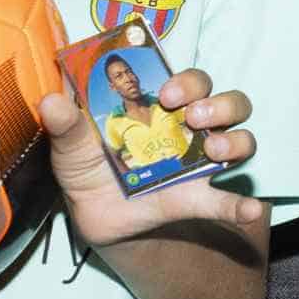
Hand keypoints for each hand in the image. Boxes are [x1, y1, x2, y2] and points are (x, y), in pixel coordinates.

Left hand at [46, 69, 270, 249]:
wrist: (97, 218)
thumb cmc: (87, 166)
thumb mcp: (71, 146)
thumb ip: (64, 125)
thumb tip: (50, 101)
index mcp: (160, 105)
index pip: (189, 79)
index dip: (187, 80)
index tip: (168, 91)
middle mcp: (188, 126)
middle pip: (224, 101)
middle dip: (215, 103)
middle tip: (190, 115)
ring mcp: (200, 160)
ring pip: (240, 138)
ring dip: (233, 140)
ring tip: (211, 149)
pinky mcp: (201, 196)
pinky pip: (230, 200)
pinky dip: (242, 206)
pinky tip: (248, 210)